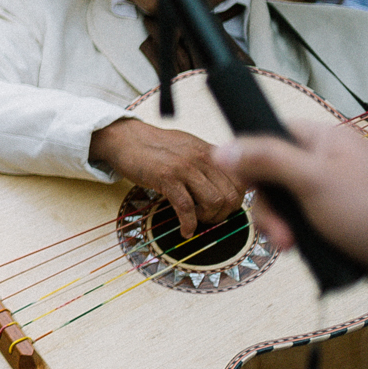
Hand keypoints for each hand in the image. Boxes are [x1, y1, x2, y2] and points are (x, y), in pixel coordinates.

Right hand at [89, 116, 244, 237]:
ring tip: (196, 219)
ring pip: (214, 202)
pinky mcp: (166, 177)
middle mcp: (202, 158)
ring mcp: (184, 167)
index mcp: (211, 151)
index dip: (237, 201)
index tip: (224, 208)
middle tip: (209, 218)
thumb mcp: (190, 148)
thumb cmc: (155, 146)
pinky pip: (186, 208)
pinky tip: (185, 230)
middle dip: (223, 214)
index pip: (242, 181)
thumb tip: (226, 184)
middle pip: (231, 196)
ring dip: (207, 218)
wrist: (125, 138)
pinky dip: (188, 224)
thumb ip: (209, 163)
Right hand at [219, 122, 367, 286]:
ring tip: (291, 246)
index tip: (244, 183)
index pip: (269, 133)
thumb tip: (220, 148)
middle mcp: (326, 163)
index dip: (249, 157)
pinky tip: (301, 249)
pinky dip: (295, 237)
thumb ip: (265, 160)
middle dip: (267, 207)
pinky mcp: (334, 221)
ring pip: (282, 203)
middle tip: (278, 231)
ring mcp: (330, 193)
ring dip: (279, 226)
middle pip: (270, 175)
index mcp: (324, 140)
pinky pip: (298, 224)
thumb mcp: (312, 180)